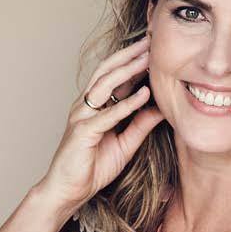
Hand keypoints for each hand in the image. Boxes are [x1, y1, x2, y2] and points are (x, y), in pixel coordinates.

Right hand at [35, 34, 163, 215]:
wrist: (68, 191)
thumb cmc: (92, 168)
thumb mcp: (126, 144)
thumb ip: (140, 125)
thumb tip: (162, 109)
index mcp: (95, 106)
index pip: (114, 76)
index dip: (132, 60)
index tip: (153, 47)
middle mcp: (86, 105)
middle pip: (108, 72)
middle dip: (130, 55)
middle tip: (151, 40)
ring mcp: (82, 117)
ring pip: (105, 86)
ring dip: (128, 71)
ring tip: (148, 58)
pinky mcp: (82, 132)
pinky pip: (107, 115)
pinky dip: (126, 104)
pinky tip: (144, 95)